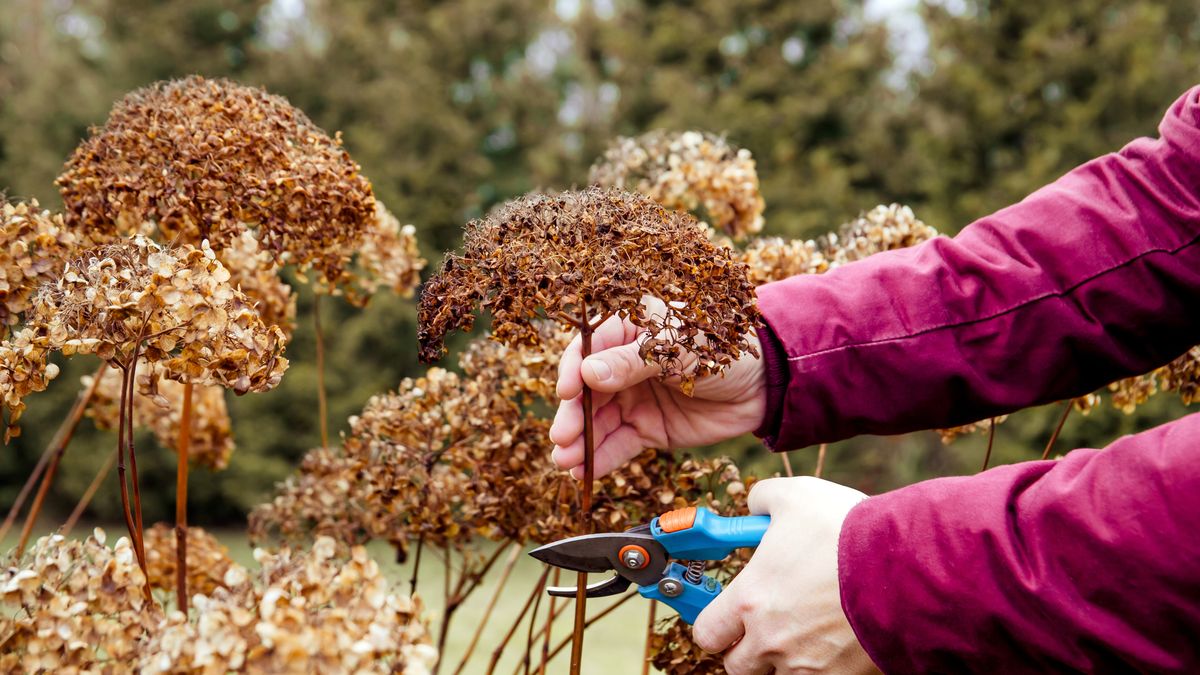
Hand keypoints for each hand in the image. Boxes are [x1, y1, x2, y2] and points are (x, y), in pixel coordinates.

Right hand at [549, 310, 765, 478]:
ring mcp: (634, 398)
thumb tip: (587, 372)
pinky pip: (619, 444)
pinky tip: (584, 471)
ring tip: (565, 461)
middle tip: (562, 437)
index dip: (572, 370)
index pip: (588, 348)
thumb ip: (632, 362)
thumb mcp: (677, 348)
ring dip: (579, 442)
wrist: (763, 384)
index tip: (565, 392)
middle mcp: (623, 364)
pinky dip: (600, 458)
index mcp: (628, 330)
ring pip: (598, 422)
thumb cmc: (722, 348)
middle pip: (587, 390)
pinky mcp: (648, 429)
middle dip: (573, 414)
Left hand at [692, 477, 876, 674]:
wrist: (907, 567)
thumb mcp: (795, 495)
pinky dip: (821, 668)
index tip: (725, 615)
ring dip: (783, 660)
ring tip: (804, 633)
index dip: (714, 624)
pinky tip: (835, 642)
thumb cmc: (847, 530)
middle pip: (737, 666)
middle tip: (763, 627)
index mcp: (750, 600)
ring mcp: (807, 665)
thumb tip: (754, 506)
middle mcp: (771, 641)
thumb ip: (762, 500)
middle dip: (745, 649)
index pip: (707, 633)